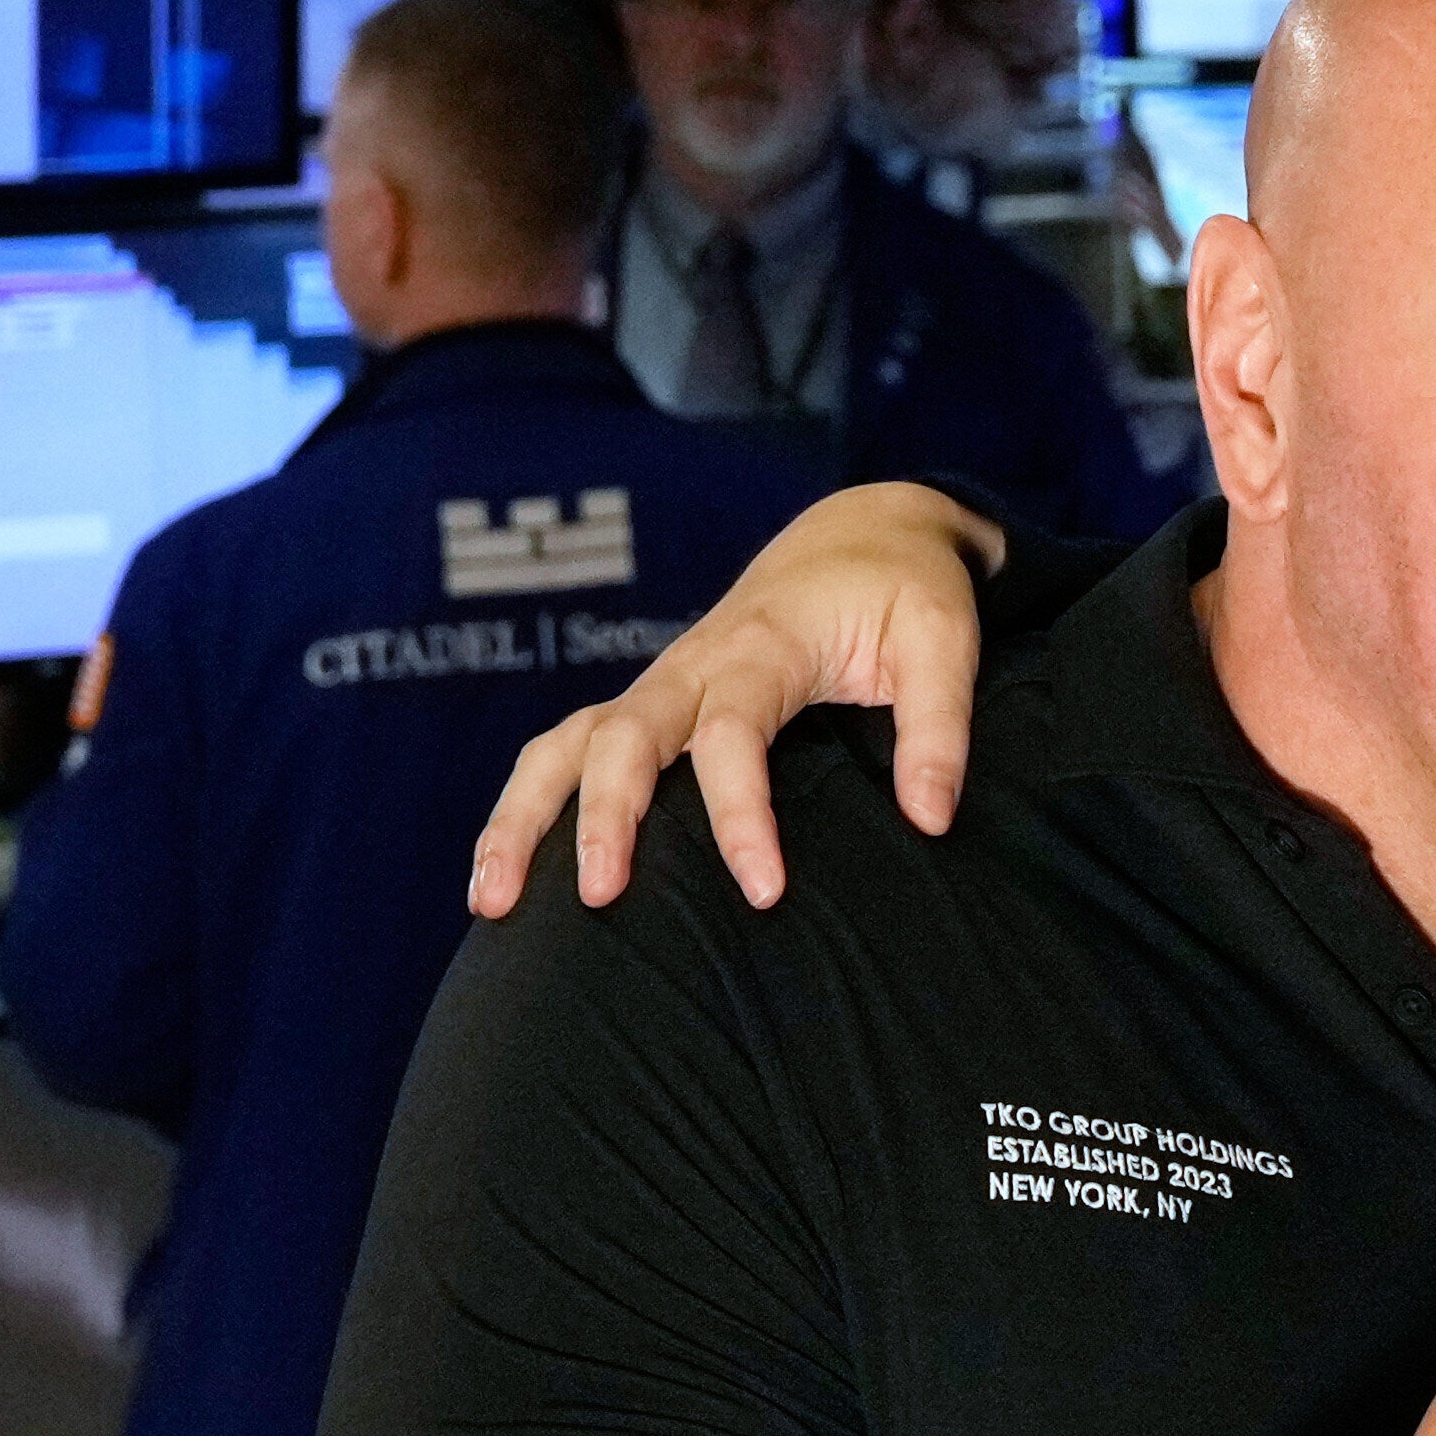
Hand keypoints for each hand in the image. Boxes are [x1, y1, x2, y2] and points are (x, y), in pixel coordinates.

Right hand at [467, 484, 1004, 915]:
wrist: (858, 534)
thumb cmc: (903, 590)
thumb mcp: (945, 642)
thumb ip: (939, 728)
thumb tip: (929, 818)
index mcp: (763, 645)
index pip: (731, 733)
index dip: (741, 813)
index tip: (765, 890)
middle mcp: (692, 664)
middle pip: (621, 735)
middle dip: (601, 814)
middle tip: (599, 898)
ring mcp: (658, 685)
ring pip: (566, 742)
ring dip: (523, 815)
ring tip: (491, 902)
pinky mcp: (646, 706)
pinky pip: (566, 752)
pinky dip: (526, 808)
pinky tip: (502, 880)